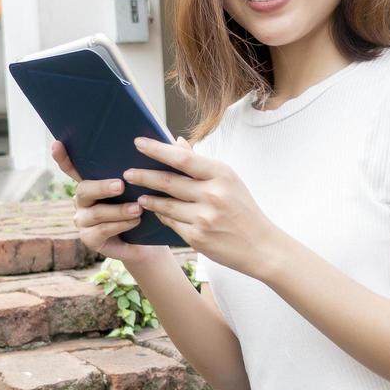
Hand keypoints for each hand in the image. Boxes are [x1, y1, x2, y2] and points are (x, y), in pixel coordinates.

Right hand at [50, 139, 169, 267]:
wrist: (150, 242)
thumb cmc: (148, 206)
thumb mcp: (154, 183)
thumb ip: (163, 162)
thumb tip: (181, 139)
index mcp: (93, 181)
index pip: (73, 167)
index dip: (63, 157)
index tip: (57, 143)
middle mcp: (83, 200)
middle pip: (83, 189)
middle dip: (101, 186)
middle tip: (120, 185)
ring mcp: (83, 220)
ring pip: (95, 212)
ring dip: (117, 210)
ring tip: (137, 209)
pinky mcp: (90, 239)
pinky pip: (101, 230)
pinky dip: (119, 225)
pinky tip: (134, 223)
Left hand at [123, 135, 279, 277]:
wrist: (262, 247)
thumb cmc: (243, 210)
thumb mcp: (228, 181)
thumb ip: (201, 163)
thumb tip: (177, 142)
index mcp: (222, 175)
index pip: (183, 158)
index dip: (157, 150)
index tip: (139, 143)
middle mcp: (213, 195)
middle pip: (168, 181)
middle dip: (144, 176)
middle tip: (127, 172)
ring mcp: (204, 218)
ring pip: (166, 204)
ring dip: (149, 199)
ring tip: (139, 195)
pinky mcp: (197, 238)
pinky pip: (171, 223)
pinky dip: (162, 215)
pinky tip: (156, 211)